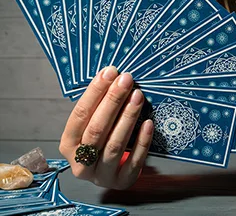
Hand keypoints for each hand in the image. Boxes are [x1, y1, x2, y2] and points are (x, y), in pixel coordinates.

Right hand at [59, 66, 153, 188]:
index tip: (110, 72)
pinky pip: (134, 161)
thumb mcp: (92, 125)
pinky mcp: (121, 182)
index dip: (95, 92)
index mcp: (68, 144)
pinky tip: (148, 122)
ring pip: (115, 144)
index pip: (80, 115)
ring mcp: (101, 175)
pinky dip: (142, 141)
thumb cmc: (101, 141)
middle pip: (97, 129)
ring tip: (138, 96)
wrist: (110, 172)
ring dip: (128, 117)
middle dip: (113, 101)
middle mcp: (81, 163)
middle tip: (127, 80)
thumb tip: (113, 75)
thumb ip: (98, 107)